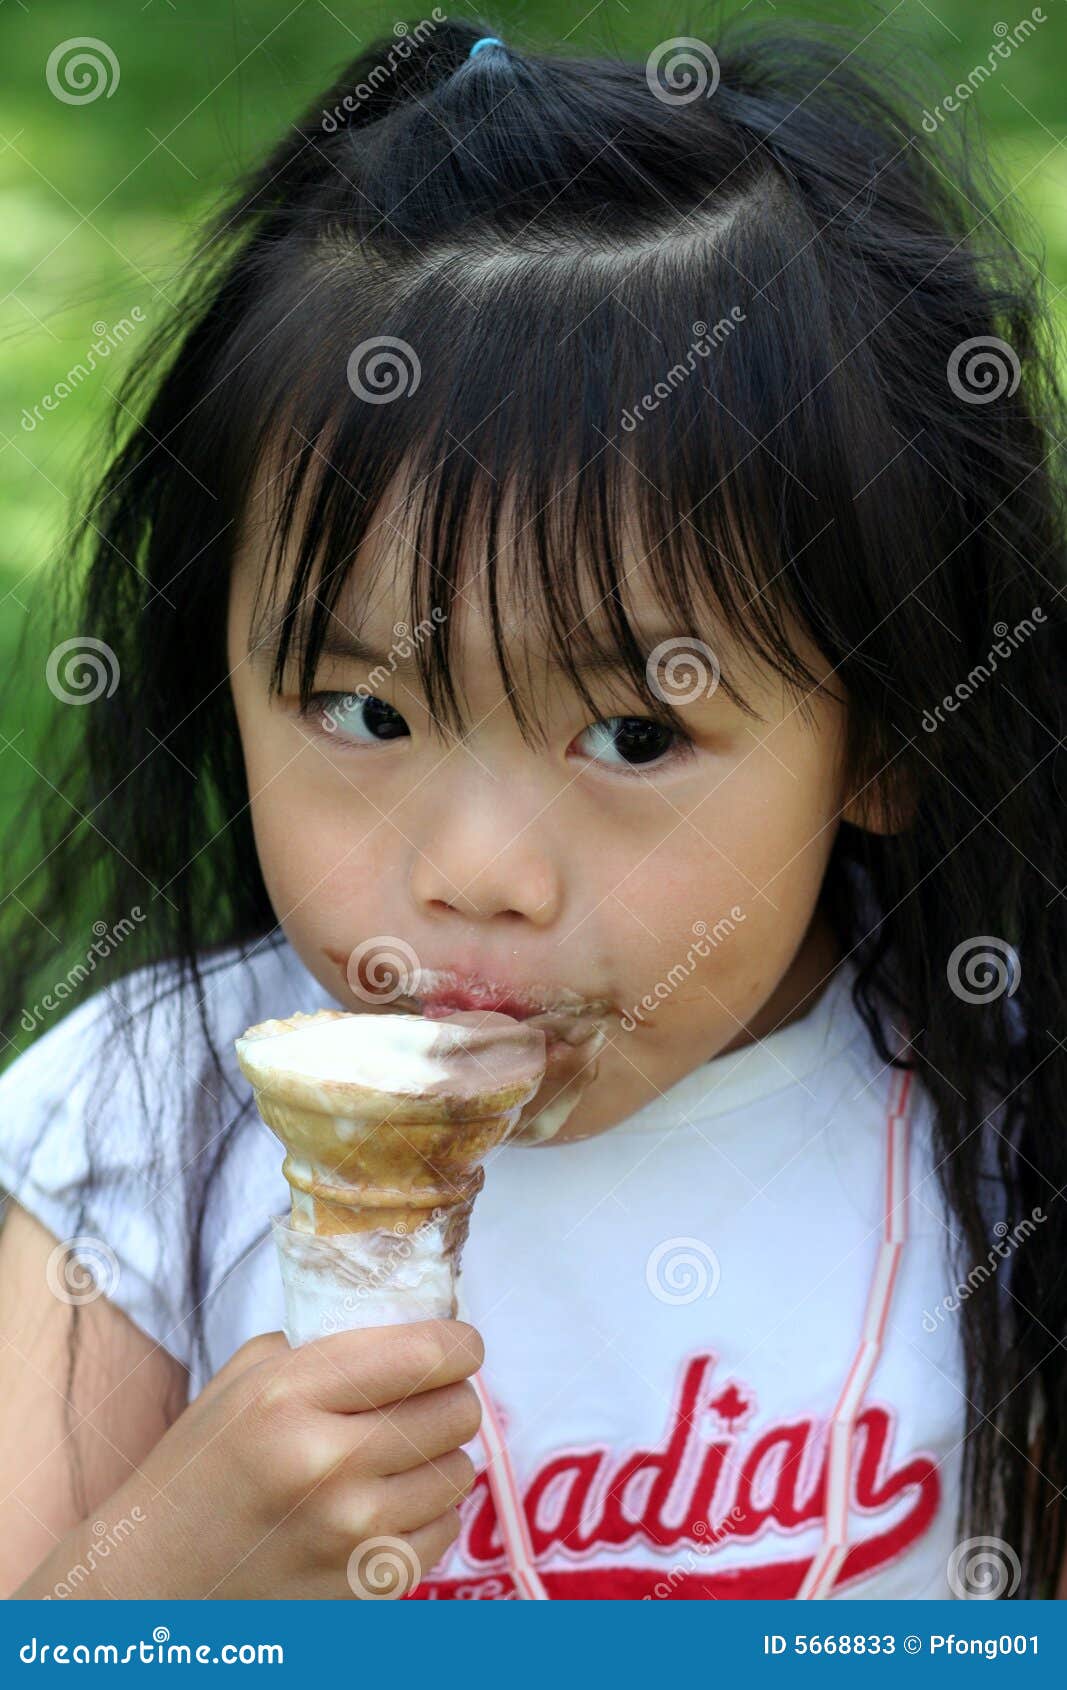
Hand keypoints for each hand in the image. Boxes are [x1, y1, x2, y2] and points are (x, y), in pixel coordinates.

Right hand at [20, 1320, 482, 1598]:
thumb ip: (323, 1349)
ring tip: (404, 1452)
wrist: (154, 1577)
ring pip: (458, 1471)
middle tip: (429, 1397)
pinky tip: (391, 1501)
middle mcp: (326, 1462)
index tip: (459, 1344)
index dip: (459, 1343)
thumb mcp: (243, 1382)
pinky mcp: (365, 1585)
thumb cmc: (200, 1467)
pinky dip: (430, 1511)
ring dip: (442, 1455)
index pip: (424, 1353)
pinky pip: (444, 1530)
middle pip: (456, 1411)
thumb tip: (407, 1329)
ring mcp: (350, 1531)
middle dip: (453, 1396)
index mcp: (290, 1395)